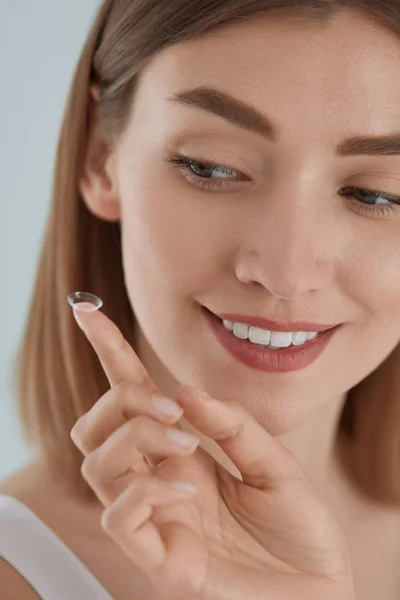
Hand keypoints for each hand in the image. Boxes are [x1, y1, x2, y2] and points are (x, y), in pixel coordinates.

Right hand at [70, 302, 354, 599]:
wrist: (321, 590)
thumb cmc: (298, 530)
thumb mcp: (274, 463)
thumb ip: (232, 425)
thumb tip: (182, 391)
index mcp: (181, 453)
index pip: (130, 397)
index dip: (109, 353)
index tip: (89, 312)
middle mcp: (156, 481)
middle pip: (95, 427)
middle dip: (122, 401)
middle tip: (172, 409)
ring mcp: (152, 519)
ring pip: (96, 463)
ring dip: (136, 438)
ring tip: (186, 443)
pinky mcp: (156, 558)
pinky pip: (119, 515)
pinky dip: (147, 488)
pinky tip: (188, 486)